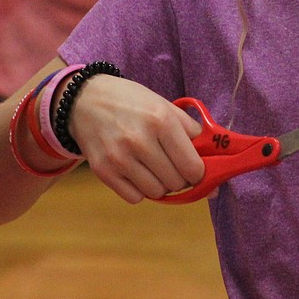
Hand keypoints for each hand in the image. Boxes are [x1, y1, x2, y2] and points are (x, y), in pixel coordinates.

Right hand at [66, 75, 205, 202]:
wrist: (84, 100)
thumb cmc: (131, 102)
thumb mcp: (163, 105)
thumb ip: (191, 132)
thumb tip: (214, 163)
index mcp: (161, 120)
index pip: (193, 167)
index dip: (199, 173)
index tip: (195, 170)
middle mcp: (140, 140)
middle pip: (176, 183)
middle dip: (179, 178)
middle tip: (172, 165)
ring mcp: (119, 158)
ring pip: (156, 193)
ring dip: (160, 185)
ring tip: (152, 166)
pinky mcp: (103, 171)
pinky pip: (135, 198)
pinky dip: (139, 190)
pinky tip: (134, 171)